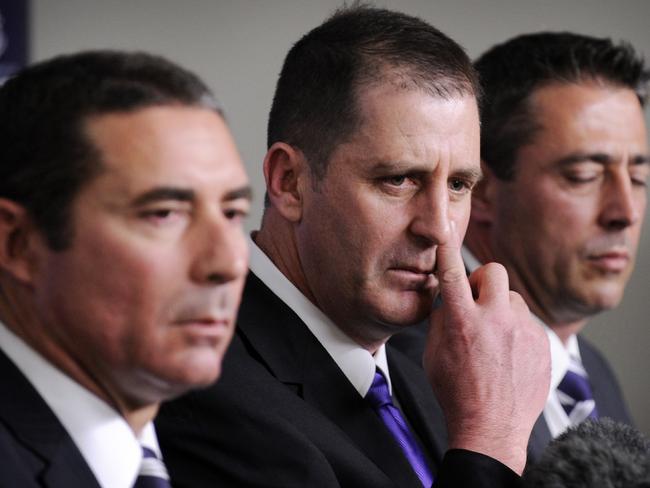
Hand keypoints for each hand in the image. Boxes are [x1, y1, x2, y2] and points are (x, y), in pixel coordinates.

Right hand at [423, 225, 549, 473]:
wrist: (491, 428)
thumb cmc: (457, 393)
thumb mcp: (434, 354)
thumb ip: (442, 319)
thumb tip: (447, 298)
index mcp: (462, 321)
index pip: (452, 272)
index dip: (446, 247)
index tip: (444, 228)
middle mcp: (494, 320)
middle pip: (493, 272)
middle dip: (483, 281)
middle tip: (476, 302)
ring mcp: (521, 331)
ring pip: (512, 299)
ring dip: (501, 310)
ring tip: (494, 338)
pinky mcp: (540, 342)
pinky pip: (527, 322)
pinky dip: (516, 331)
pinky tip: (508, 355)